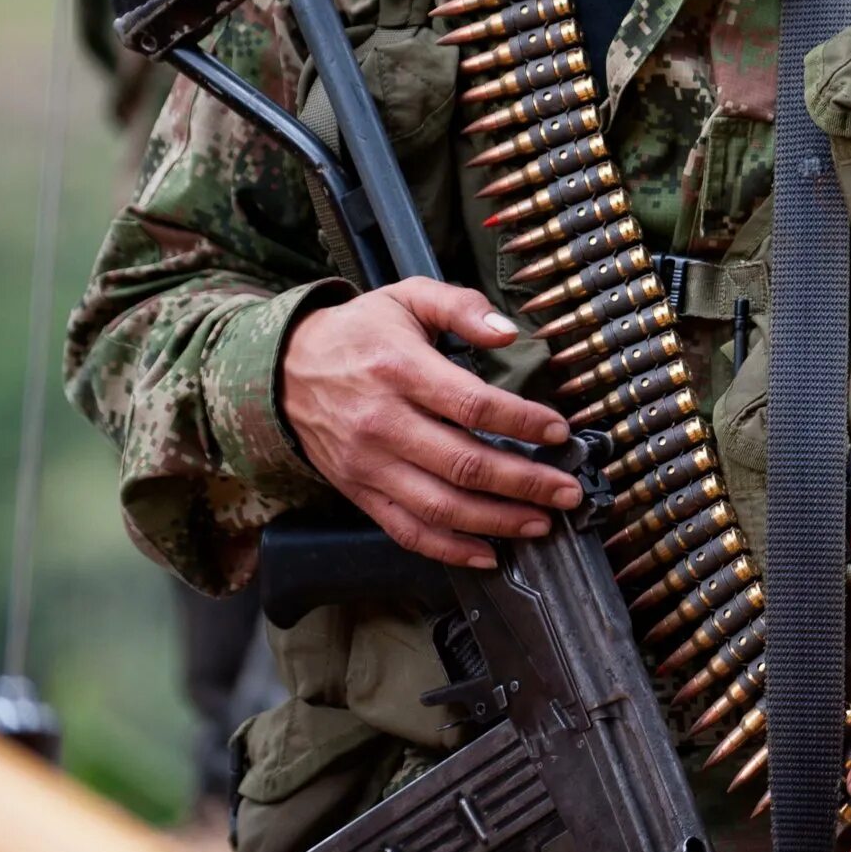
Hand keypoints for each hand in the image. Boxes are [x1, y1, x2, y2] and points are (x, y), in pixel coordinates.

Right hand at [281, 276, 577, 567]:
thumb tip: (509, 332)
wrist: (282, 369)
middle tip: (568, 492)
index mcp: (400, 371)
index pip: (472, 406)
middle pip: (464, 464)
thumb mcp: (409, 297)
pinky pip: (406, 530)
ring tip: (541, 524)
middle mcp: (382, 424)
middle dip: (525, 483)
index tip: (559, 432)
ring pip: (440, 506)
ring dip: (497, 522)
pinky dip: (448, 550)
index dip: (522, 422)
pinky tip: (488, 553)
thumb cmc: (359, 332)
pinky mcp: (358, 492)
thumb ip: (462, 307)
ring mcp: (368, 465)